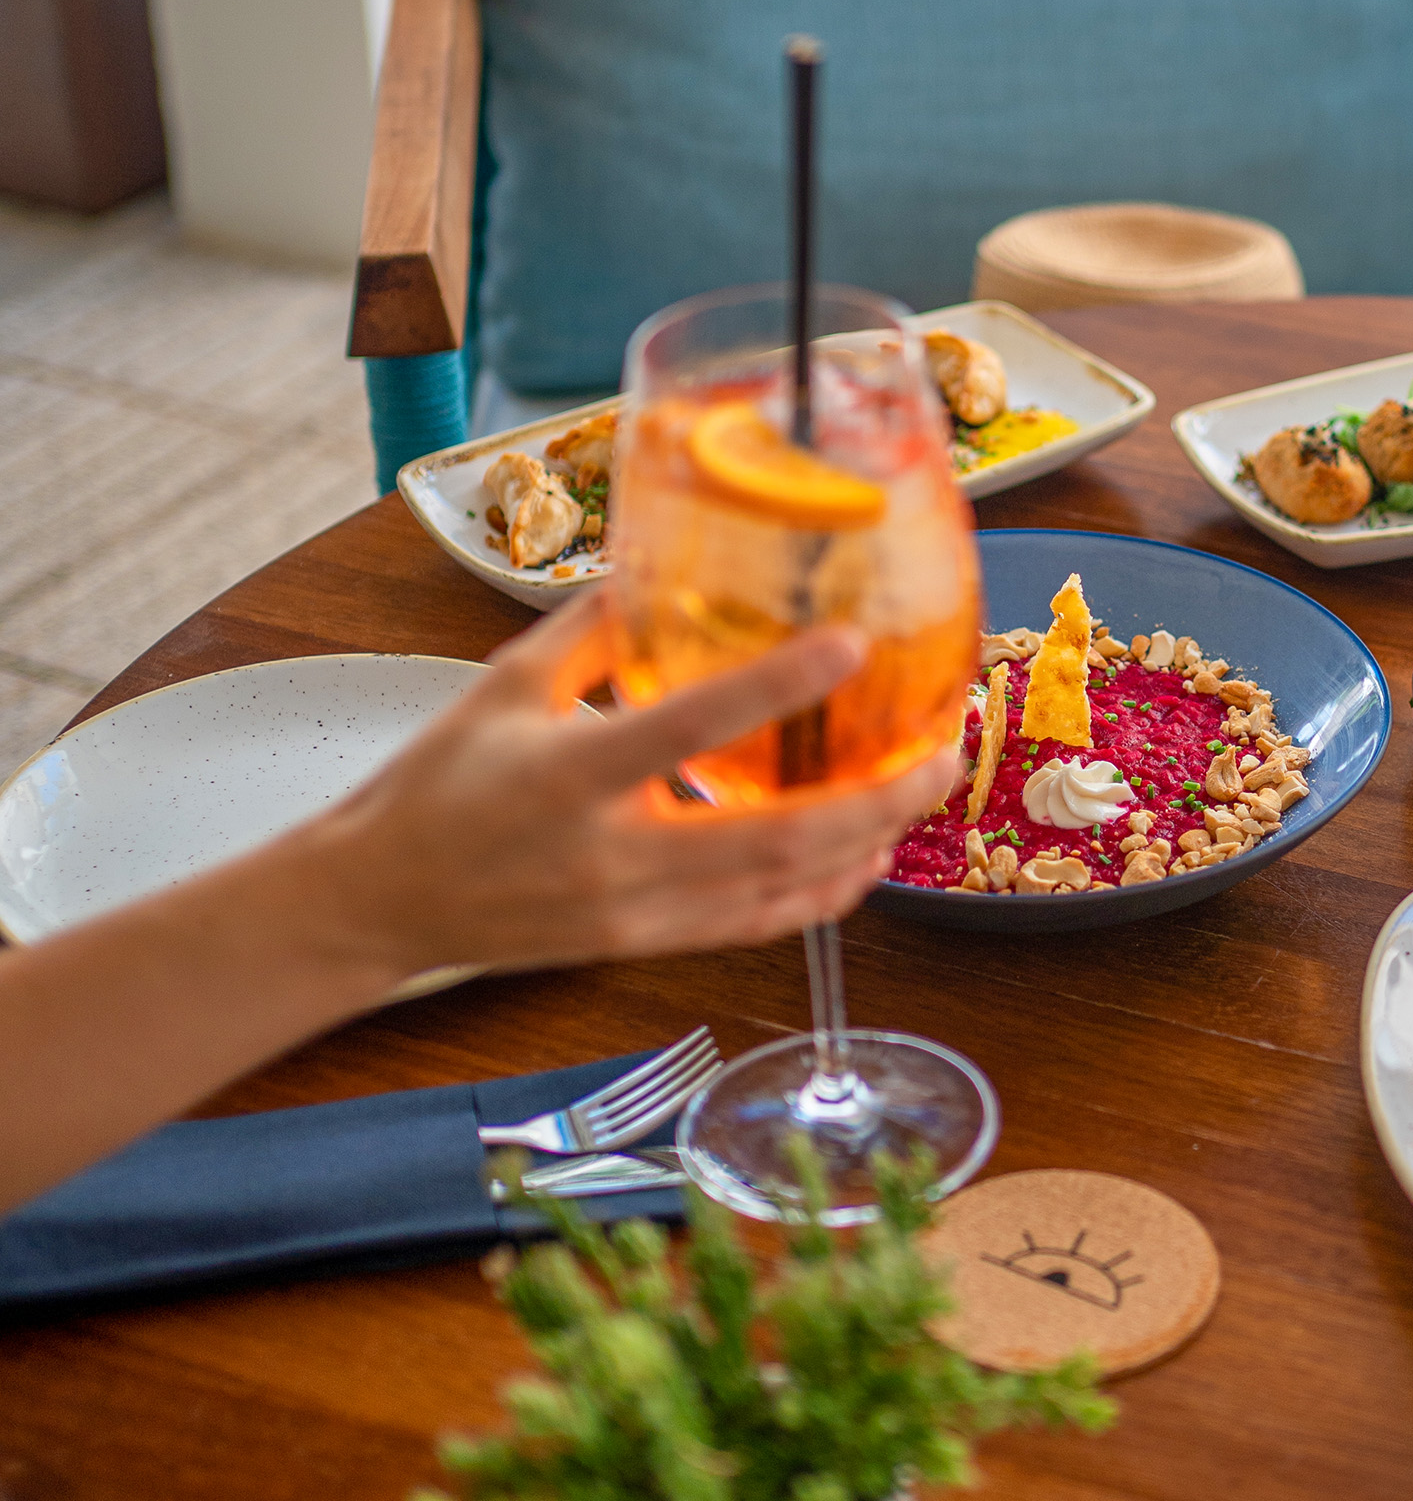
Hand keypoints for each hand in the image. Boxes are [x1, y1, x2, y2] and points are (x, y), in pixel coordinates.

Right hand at [294, 596, 958, 986]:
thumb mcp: (505, 684)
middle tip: (943, 748)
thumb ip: (595, 627)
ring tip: (923, 789)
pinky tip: (867, 854)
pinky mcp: (643, 946)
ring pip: (780, 891)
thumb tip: (671, 554)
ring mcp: (632, 913)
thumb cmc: (438, 786)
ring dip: (868, 844)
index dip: (777, 688)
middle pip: (773, 838)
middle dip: (876, 797)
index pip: (688, 728)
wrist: (382, 901)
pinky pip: (756, 926)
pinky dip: (824, 894)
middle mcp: (609, 855)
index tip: (851, 645)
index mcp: (567, 775)